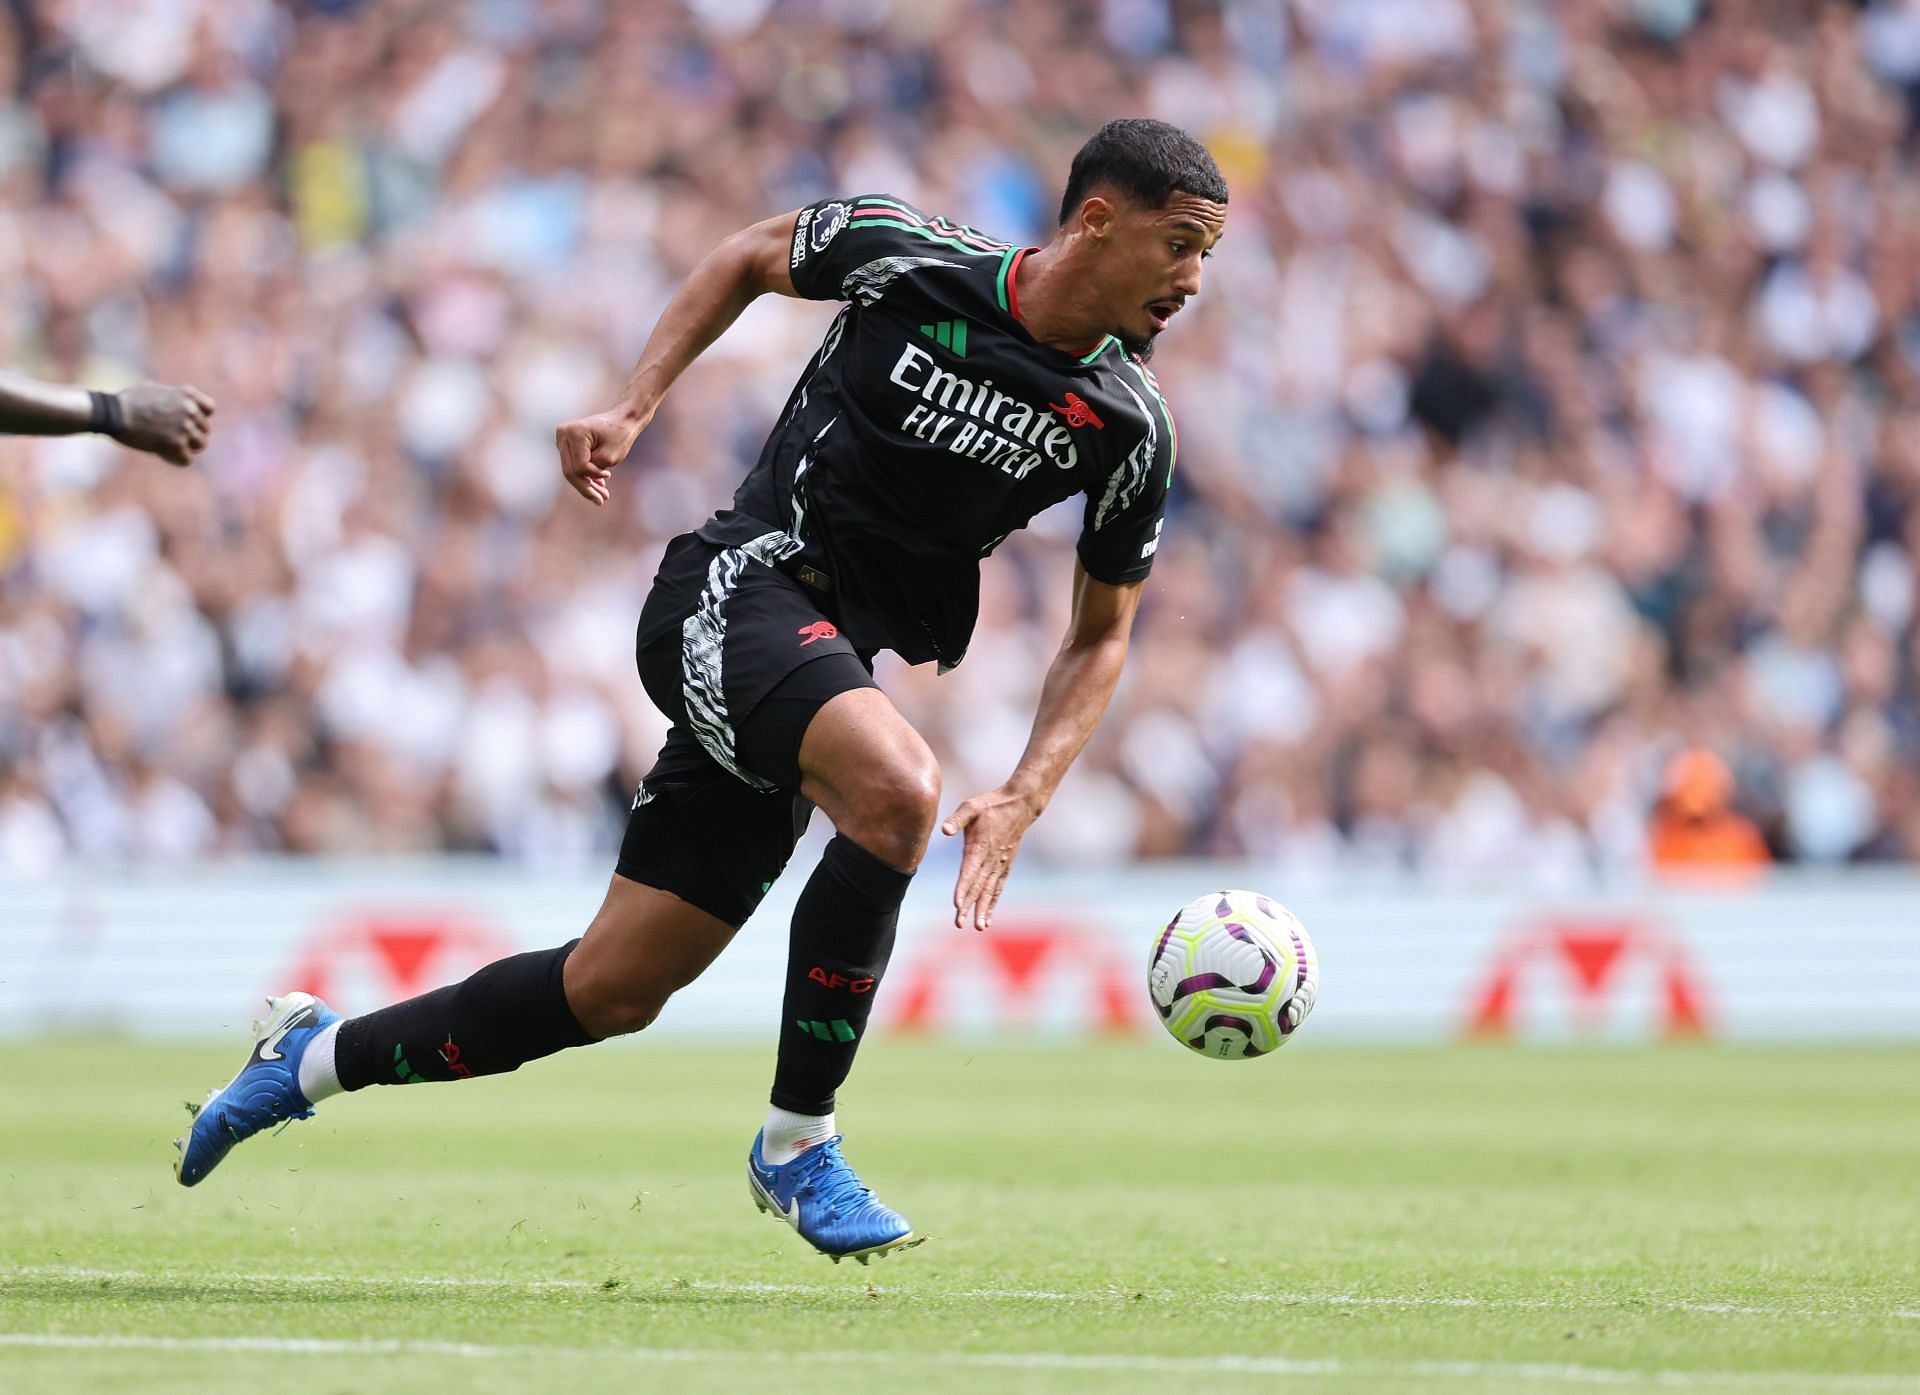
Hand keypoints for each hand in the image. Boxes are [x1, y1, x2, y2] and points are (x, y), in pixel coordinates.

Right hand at [115, 382, 215, 465]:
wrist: (113, 414)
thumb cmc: (127, 402)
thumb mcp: (150, 389)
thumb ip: (167, 395)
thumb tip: (165, 392)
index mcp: (186, 394)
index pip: (210, 409)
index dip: (201, 417)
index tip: (189, 422)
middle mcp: (190, 409)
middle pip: (205, 429)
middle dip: (192, 435)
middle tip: (175, 438)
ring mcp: (185, 427)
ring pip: (201, 445)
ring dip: (187, 448)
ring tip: (172, 447)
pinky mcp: (177, 444)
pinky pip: (187, 460)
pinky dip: (176, 460)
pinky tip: (164, 455)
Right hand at [555, 407, 646, 506]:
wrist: (622, 419)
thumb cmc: (619, 435)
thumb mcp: (609, 457)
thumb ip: (593, 472)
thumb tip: (581, 483)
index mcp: (574, 433)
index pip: (579, 466)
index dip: (593, 475)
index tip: (609, 475)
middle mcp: (563, 434)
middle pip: (570, 470)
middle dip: (586, 488)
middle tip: (601, 501)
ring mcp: (562, 439)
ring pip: (570, 470)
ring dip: (585, 484)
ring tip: (601, 498)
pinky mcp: (566, 444)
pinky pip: (573, 464)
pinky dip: (585, 476)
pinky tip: (598, 486)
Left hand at [941, 785, 1041, 931]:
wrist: (1020, 805)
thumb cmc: (991, 805)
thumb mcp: (971, 806)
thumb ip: (957, 820)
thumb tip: (945, 830)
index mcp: (979, 847)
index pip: (969, 872)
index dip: (962, 889)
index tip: (957, 905)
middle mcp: (990, 859)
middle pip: (977, 887)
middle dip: (968, 906)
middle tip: (959, 924)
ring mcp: (999, 864)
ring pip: (989, 891)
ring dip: (983, 909)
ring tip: (978, 927)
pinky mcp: (1005, 865)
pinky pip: (998, 887)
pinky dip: (993, 902)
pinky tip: (988, 916)